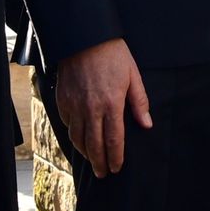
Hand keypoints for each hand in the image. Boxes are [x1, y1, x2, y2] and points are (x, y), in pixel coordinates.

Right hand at [54, 38, 151, 178]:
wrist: (84, 36)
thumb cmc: (112, 54)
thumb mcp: (132, 75)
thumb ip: (139, 102)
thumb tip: (146, 124)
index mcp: (111, 104)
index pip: (114, 140)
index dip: (115, 157)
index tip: (116, 168)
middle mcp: (91, 109)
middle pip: (94, 145)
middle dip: (99, 163)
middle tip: (102, 173)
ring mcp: (74, 105)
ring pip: (77, 138)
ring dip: (85, 152)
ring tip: (92, 158)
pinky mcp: (62, 99)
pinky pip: (67, 123)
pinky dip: (73, 133)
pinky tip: (79, 136)